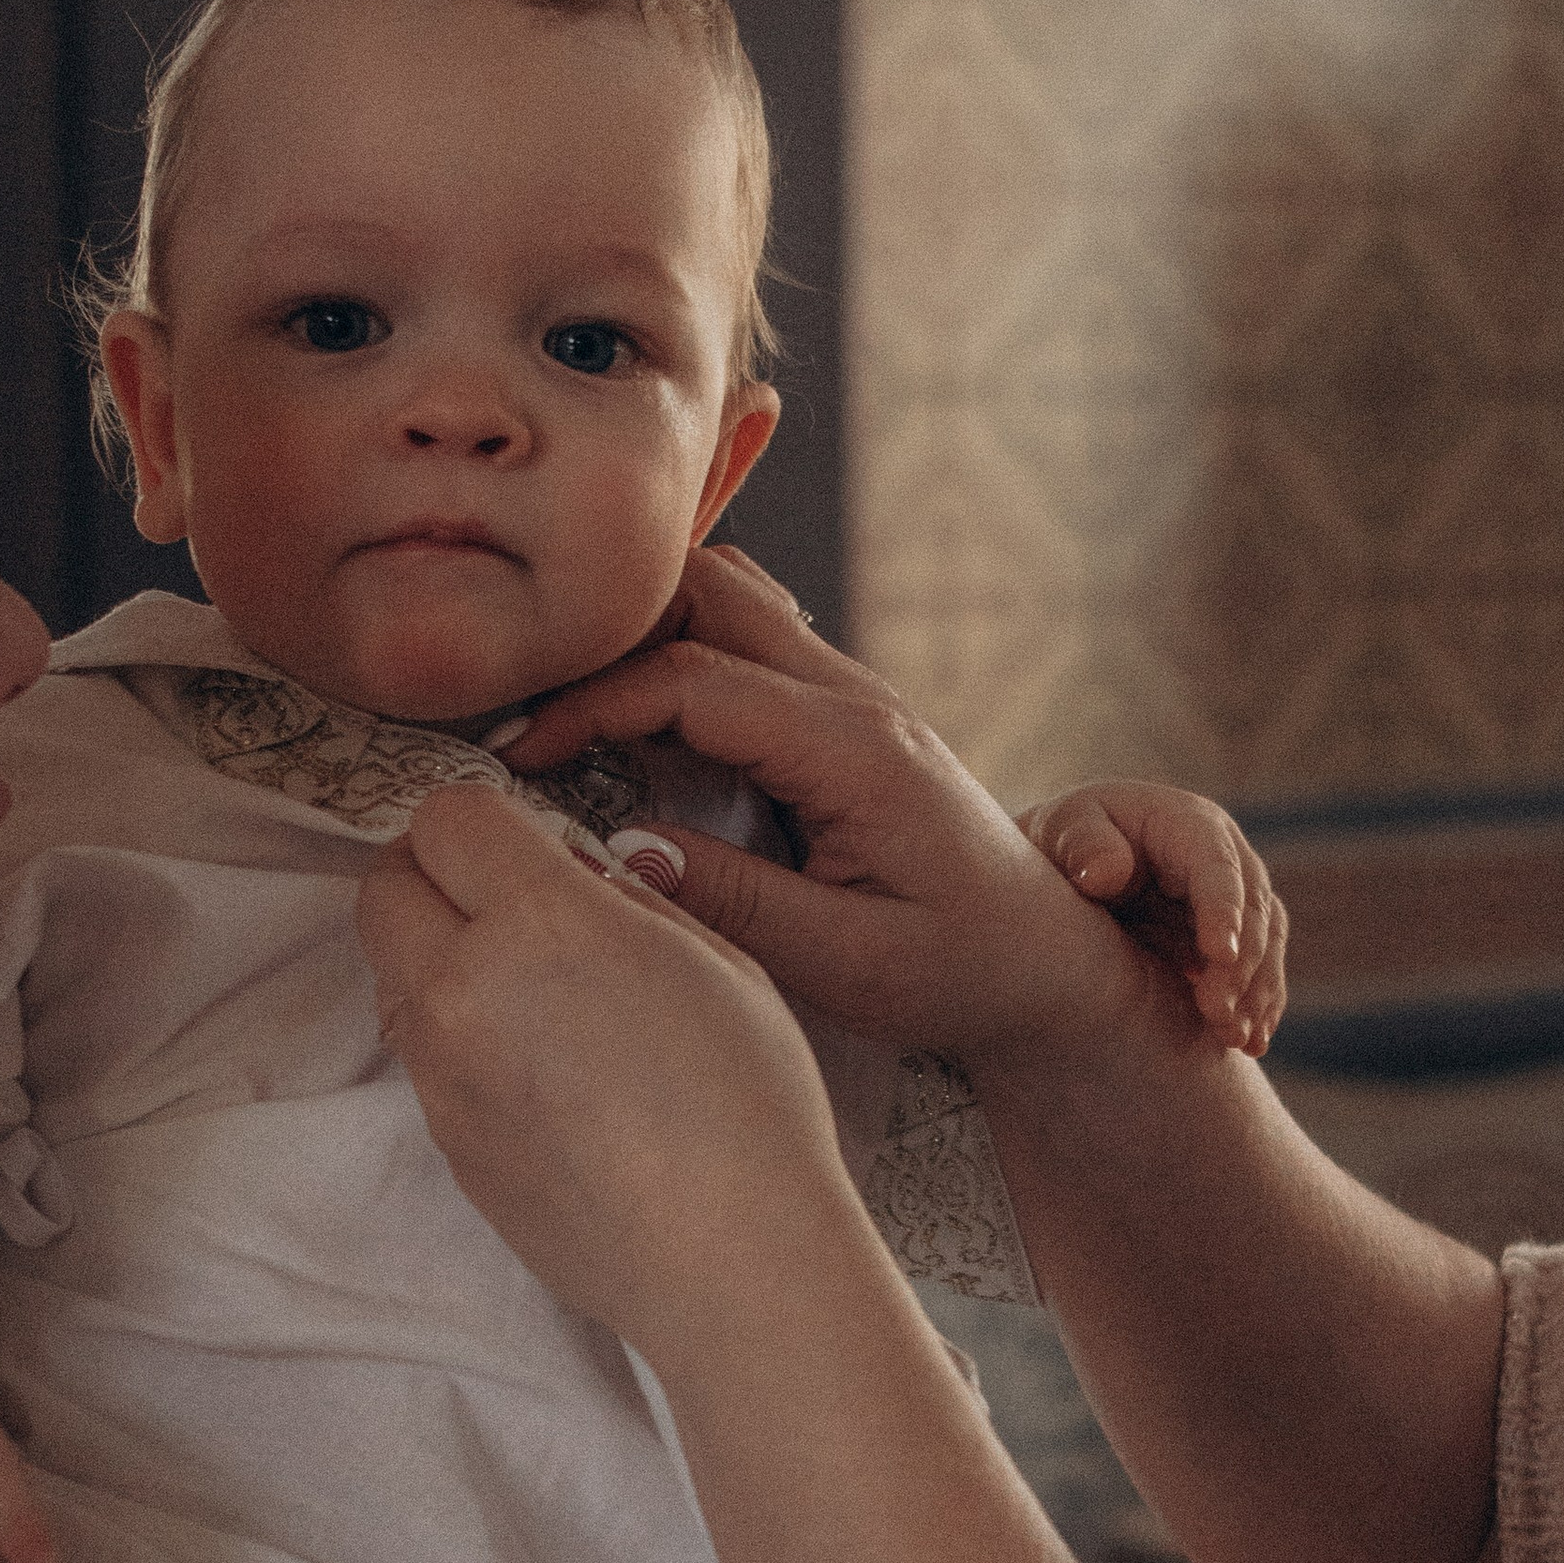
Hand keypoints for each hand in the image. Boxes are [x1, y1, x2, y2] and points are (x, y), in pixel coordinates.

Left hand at [360, 776, 869, 1357]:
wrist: (729, 1259)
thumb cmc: (748, 1107)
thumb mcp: (714, 958)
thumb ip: (619, 897)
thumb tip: (564, 869)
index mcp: (538, 925)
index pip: (446, 818)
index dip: (487, 820)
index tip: (525, 844)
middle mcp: (463, 991)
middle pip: (385, 885)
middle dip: (434, 873)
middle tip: (504, 898)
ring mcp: (441, 1074)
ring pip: (393, 973)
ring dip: (439, 956)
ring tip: (534, 992)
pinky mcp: (443, 1141)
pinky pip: (423, 1054)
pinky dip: (458, 1035)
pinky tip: (542, 1069)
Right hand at [502, 546, 1178, 1068]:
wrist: (1047, 957)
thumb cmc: (959, 971)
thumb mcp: (846, 963)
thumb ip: (734, 903)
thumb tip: (619, 851)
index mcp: (853, 750)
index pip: (693, 678)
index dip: (590, 705)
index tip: (516, 759)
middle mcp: (853, 697)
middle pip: (706, 590)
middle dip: (605, 634)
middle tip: (525, 711)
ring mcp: (849, 694)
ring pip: (725, 596)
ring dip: (640, 631)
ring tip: (565, 708)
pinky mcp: (838, 713)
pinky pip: (744, 641)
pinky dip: (674, 653)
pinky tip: (628, 720)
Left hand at [1021, 779, 1288, 1060]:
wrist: (1068, 870)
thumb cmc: (1064, 843)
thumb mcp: (1062, 832)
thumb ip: (1082, 844)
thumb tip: (1105, 874)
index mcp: (1188, 825)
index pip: (1218, 866)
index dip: (1224, 910)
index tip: (1220, 956)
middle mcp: (1225, 859)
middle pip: (1253, 910)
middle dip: (1241, 966)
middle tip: (1216, 1014)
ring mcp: (1234, 899)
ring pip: (1266, 944)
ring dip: (1256, 993)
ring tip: (1235, 1039)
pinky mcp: (1233, 937)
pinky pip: (1260, 971)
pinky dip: (1258, 1007)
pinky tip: (1250, 1044)